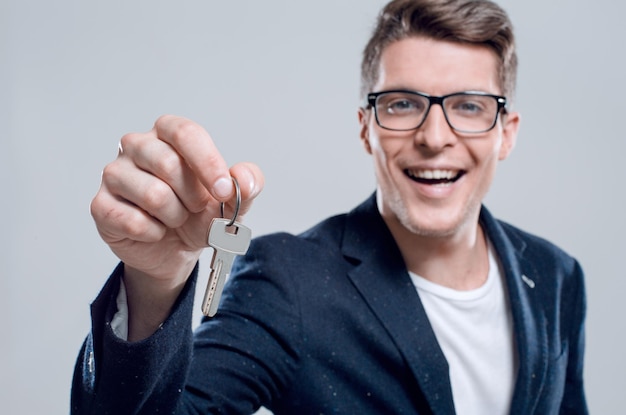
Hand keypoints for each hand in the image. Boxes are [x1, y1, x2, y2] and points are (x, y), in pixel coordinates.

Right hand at [90, 115, 263, 338]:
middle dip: (192, 196)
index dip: (208, 163)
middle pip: (168, 164)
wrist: (174, 250)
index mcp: (168, 134)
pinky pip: (133, 221)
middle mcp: (136, 146)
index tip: (224, 190)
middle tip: (195, 208)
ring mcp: (114, 174)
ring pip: (152, 194)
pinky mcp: (101, 205)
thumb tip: (243, 178)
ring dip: (174, 216)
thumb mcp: (231, 201)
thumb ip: (247, 184)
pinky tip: (154, 230)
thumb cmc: (199, 215)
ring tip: (175, 218)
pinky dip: (154, 233)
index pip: (185, 133)